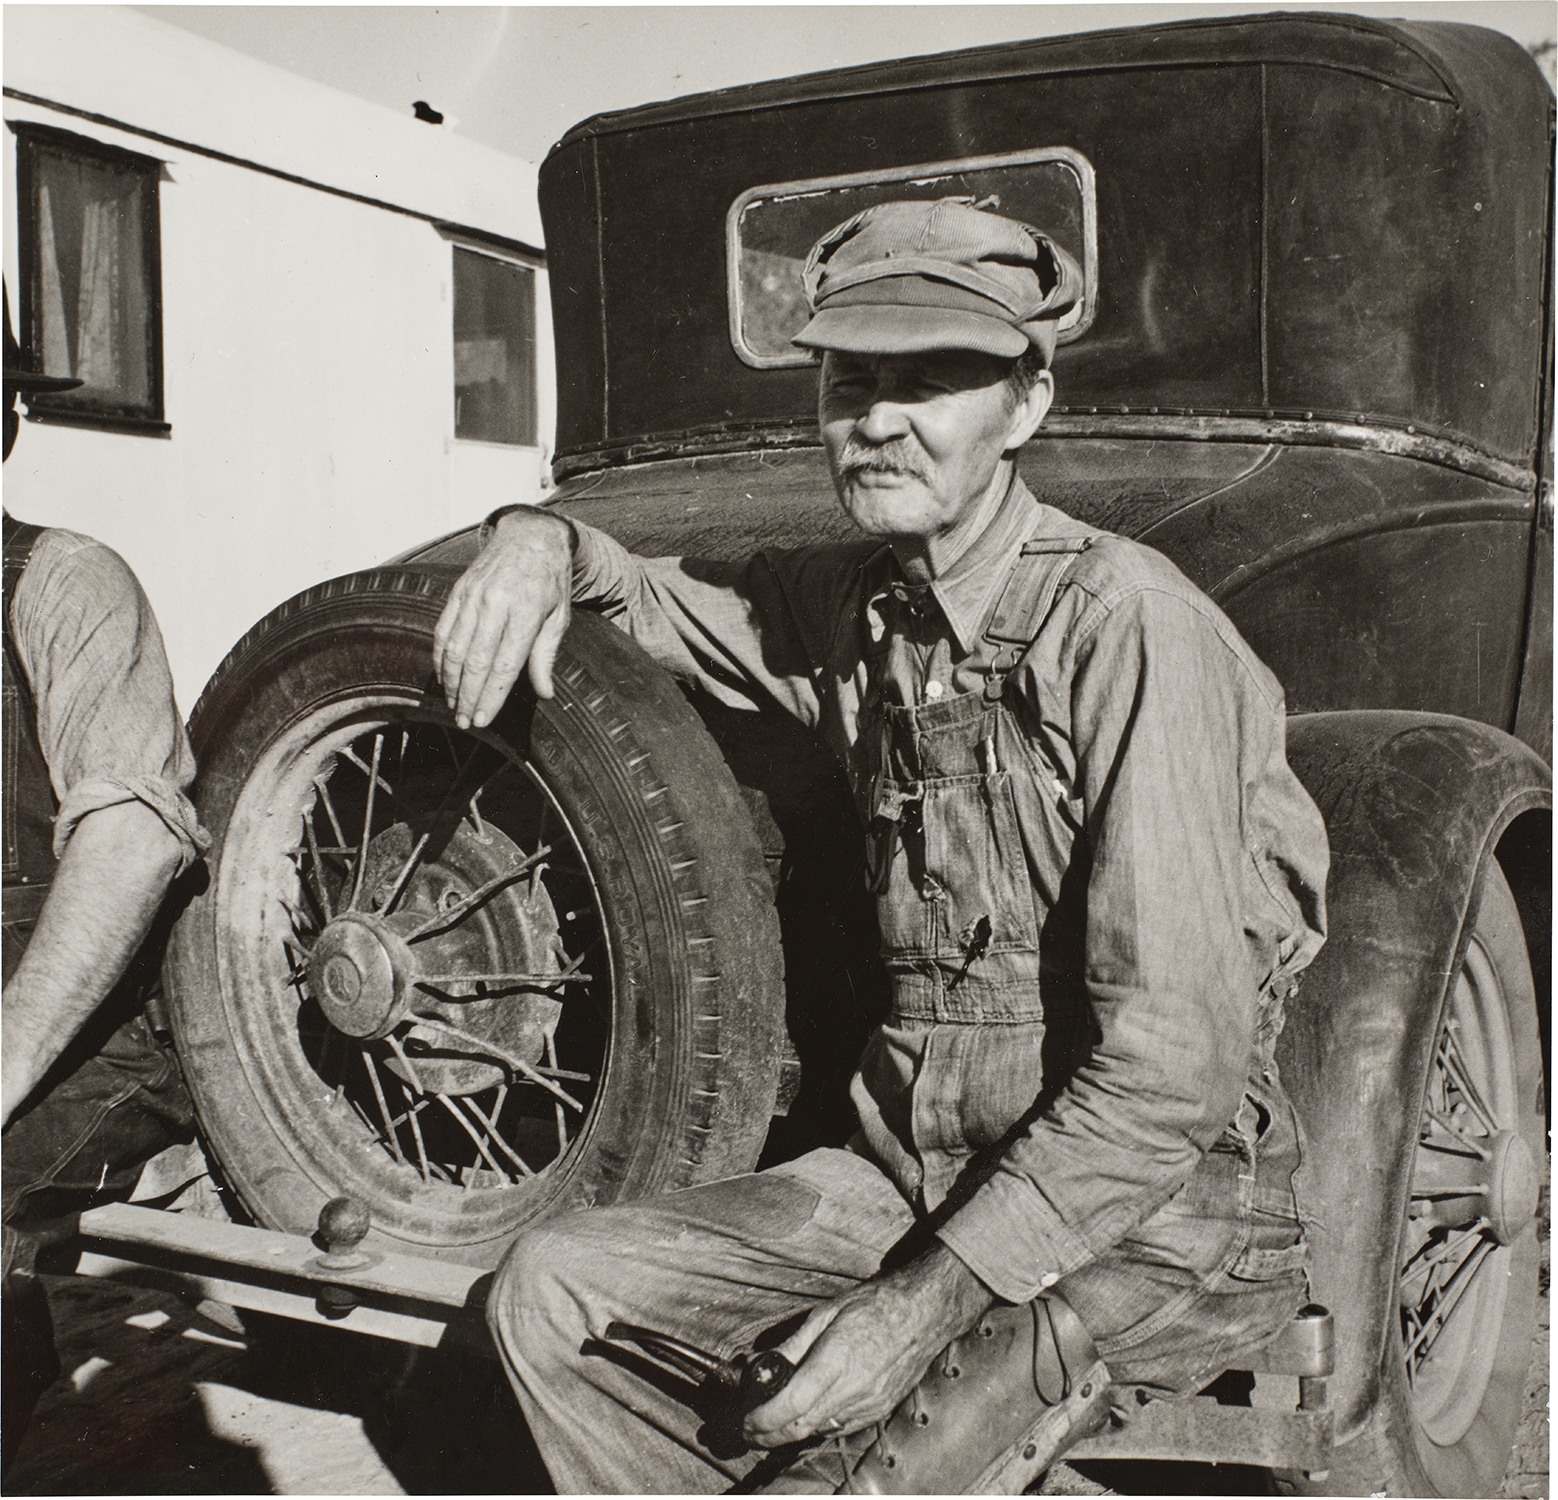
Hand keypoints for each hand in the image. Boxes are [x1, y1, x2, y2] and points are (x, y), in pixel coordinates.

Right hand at [434, 510, 573, 727]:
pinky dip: (440, 658)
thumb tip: (545, 693)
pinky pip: (443, 631)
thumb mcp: (560, 616)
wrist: (530, 536)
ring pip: (454, 649)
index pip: (504, 665)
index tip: (483, 720)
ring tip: (454, 707)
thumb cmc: (550, 581)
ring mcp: (473, 596)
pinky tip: (444, 678)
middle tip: (465, 723)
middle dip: (467, 697)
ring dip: (451, 683)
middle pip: (475, 661)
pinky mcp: (458, 592)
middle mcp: (495, 604)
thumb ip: (546, 655)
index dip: (492, 696)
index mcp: (525, 611)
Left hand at [742, 1244, 992, 1447]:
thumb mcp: (825, 1314)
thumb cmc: (873, 1305)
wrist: (923, 1313)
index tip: (745, 1421)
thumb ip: (793, 1345)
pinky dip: (817, 1427)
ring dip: (790, 1434)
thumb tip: (763, 1365)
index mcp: (834, 1361)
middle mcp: (852, 1390)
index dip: (762, 1420)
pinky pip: (839, 1427)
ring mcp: (868, 1404)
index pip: (789, 1406)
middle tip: (749, 1431)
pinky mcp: (878, 1410)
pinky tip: (806, 1417)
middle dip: (769, 1435)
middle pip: (800, 1428)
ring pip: (818, 1431)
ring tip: (770, 1425)